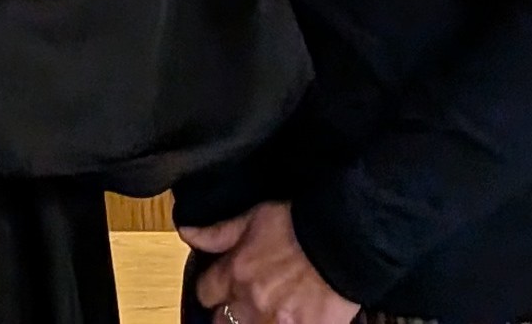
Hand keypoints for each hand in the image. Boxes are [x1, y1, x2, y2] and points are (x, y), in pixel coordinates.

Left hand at [182, 202, 360, 323]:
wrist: (345, 239)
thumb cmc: (299, 225)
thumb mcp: (253, 218)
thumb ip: (217, 232)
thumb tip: (186, 232)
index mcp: (233, 273)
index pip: (204, 293)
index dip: (213, 290)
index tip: (224, 286)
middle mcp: (249, 300)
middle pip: (221, 321)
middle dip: (229, 313)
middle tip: (247, 303)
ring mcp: (275, 320)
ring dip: (254, 321)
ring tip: (269, 311)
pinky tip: (290, 316)